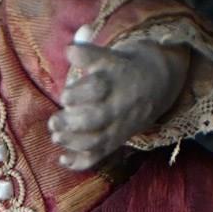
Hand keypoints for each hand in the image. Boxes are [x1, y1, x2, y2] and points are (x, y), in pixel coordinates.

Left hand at [49, 38, 189, 170]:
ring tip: (56, 135)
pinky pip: (99, 156)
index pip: (97, 86)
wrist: (158, 84)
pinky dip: (80, 162)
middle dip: (70, 121)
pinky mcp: (114, 141)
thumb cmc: (122, 69)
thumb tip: (69, 49)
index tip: (64, 95)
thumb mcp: (111, 55)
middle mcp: (118, 104)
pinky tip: (63, 159)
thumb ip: (88, 52)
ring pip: (95, 140)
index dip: (76, 92)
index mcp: (117, 79)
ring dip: (72, 141)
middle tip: (55, 119)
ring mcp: (117, 125)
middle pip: (95, 117)